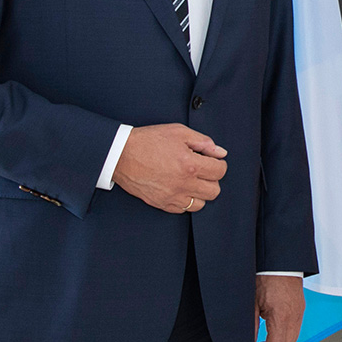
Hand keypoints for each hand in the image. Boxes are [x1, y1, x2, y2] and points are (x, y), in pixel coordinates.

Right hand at [112, 123, 226, 212]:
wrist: (120, 154)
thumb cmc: (148, 141)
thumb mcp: (179, 132)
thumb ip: (204, 142)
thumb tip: (220, 153)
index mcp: (190, 165)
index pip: (220, 171)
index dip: (219, 164)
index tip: (211, 160)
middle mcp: (183, 184)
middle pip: (214, 191)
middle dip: (212, 179)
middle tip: (202, 170)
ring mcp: (172, 196)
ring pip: (201, 204)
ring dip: (200, 192)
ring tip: (191, 180)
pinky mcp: (161, 204)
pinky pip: (183, 209)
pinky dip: (185, 200)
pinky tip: (179, 187)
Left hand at [252, 274, 304, 341]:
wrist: (280, 262)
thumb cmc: (265, 278)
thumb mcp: (251, 303)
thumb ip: (250, 326)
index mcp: (280, 317)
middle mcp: (294, 317)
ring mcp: (299, 312)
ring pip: (292, 339)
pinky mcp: (300, 308)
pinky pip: (295, 329)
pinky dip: (284, 336)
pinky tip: (271, 331)